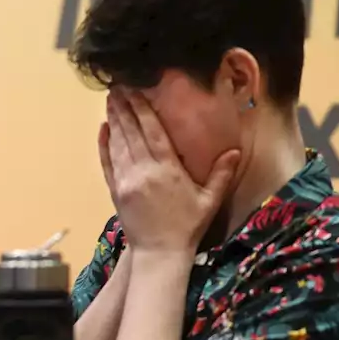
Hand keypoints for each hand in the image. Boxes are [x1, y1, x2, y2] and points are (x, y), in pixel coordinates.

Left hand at [102, 90, 239, 252]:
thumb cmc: (188, 226)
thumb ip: (221, 173)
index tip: (135, 89)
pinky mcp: (115, 191)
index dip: (142, 108)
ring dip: (114, 120)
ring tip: (111, 100)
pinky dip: (104, 145)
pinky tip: (103, 129)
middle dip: (124, 107)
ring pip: (118, 144)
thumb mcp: (209, 200)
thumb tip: (234, 149)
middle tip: (117, 86)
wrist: (159, 253)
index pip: (152, 131)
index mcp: (167, 170)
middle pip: (131, 132)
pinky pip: (107, 163)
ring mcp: (126, 181)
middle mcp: (143, 172)